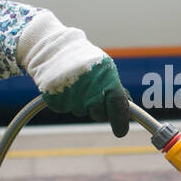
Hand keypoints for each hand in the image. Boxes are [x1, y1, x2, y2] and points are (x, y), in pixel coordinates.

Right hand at [17, 11, 130, 136]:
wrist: (52, 48)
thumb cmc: (84, 59)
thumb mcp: (104, 68)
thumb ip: (115, 88)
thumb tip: (127, 108)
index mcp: (107, 79)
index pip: (118, 107)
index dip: (120, 122)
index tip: (121, 132)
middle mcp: (90, 90)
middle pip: (99, 114)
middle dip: (98, 108)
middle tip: (91, 92)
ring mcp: (72, 97)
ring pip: (81, 111)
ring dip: (80, 102)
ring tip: (74, 82)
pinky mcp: (56, 101)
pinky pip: (65, 109)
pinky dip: (65, 100)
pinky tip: (63, 85)